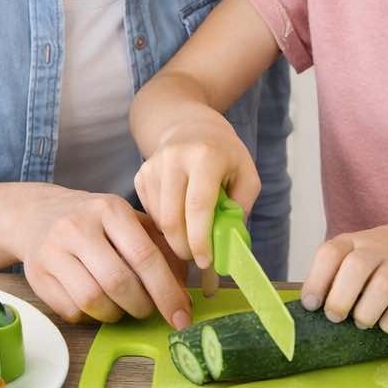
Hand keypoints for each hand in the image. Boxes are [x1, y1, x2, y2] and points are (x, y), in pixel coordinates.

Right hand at [17, 184, 190, 328]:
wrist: (37, 214)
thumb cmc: (95, 221)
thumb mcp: (128, 221)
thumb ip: (160, 246)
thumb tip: (184, 285)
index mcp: (110, 209)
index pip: (144, 255)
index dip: (167, 290)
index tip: (181, 315)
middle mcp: (79, 226)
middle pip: (118, 282)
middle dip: (142, 305)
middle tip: (150, 310)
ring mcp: (54, 250)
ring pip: (93, 300)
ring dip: (116, 313)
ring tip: (122, 305)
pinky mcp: (37, 274)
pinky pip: (72, 310)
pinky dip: (91, 316)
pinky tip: (97, 303)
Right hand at [134, 113, 259, 268]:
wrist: (190, 126)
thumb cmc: (225, 155)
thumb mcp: (246, 174)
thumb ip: (241, 207)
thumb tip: (228, 244)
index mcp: (205, 156)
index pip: (198, 205)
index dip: (200, 239)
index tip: (205, 261)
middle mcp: (174, 158)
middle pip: (172, 218)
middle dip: (184, 247)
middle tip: (197, 259)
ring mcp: (153, 166)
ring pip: (159, 219)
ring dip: (174, 239)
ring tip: (191, 240)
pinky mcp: (140, 175)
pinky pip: (150, 213)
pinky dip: (164, 226)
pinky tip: (178, 220)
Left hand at [300, 222, 387, 333]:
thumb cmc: (379, 258)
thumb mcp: (355, 254)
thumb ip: (335, 275)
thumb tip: (312, 309)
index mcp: (352, 241)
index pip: (330, 253)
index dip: (316, 280)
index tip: (310, 305)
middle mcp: (376, 248)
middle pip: (355, 267)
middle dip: (340, 299)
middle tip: (335, 317)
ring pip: (382, 286)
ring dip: (366, 312)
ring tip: (361, 321)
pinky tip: (386, 324)